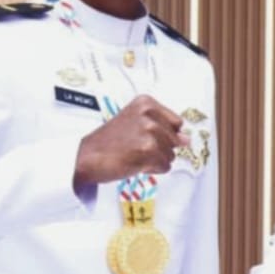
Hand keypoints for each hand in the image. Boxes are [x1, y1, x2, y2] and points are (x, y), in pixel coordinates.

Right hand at [73, 95, 188, 188]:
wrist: (87, 157)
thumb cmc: (109, 142)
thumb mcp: (135, 124)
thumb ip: (163, 128)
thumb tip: (187, 139)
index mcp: (146, 103)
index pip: (177, 123)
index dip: (164, 134)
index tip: (144, 136)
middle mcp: (149, 114)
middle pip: (176, 140)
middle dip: (160, 148)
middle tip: (136, 147)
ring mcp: (149, 132)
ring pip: (171, 155)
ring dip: (155, 160)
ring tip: (134, 154)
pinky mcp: (148, 151)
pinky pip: (165, 167)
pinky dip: (152, 170)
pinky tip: (135, 163)